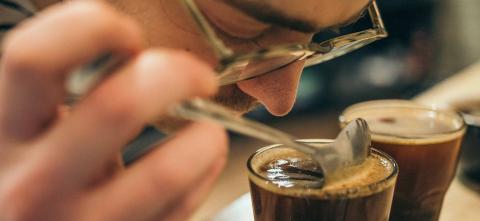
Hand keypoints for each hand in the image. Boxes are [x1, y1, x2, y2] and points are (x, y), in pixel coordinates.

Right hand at [0, 1, 226, 220]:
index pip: (36, 58)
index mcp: (4, 133)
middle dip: (177, 74)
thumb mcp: (26, 135)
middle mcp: (35, 181)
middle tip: (197, 77)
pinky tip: (200, 160)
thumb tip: (130, 54)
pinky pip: (180, 207)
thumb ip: (63, 97)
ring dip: (206, 137)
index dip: (92, 28)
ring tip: (208, 127)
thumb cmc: (31, 185)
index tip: (127, 35)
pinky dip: (204, 174)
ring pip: (167, 171)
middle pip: (119, 105)